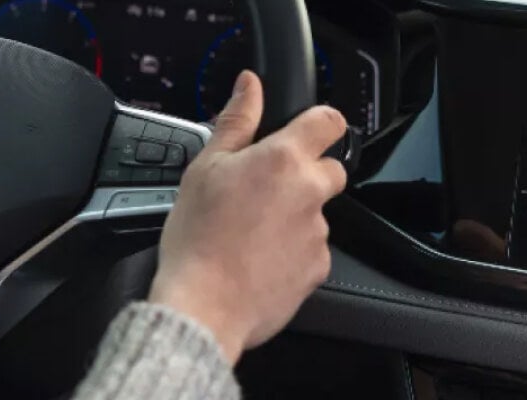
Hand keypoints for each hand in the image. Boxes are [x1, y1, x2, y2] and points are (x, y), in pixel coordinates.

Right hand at [151, 71, 347, 363]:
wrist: (205, 306)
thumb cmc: (197, 239)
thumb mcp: (204, 168)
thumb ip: (236, 121)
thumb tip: (250, 86)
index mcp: (283, 159)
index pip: (329, 121)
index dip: (320, 122)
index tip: (306, 130)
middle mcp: (310, 192)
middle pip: (329, 169)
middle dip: (304, 174)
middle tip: (263, 191)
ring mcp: (318, 232)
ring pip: (317, 212)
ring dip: (294, 215)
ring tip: (251, 232)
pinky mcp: (319, 268)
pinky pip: (312, 249)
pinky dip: (292, 251)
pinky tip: (259, 258)